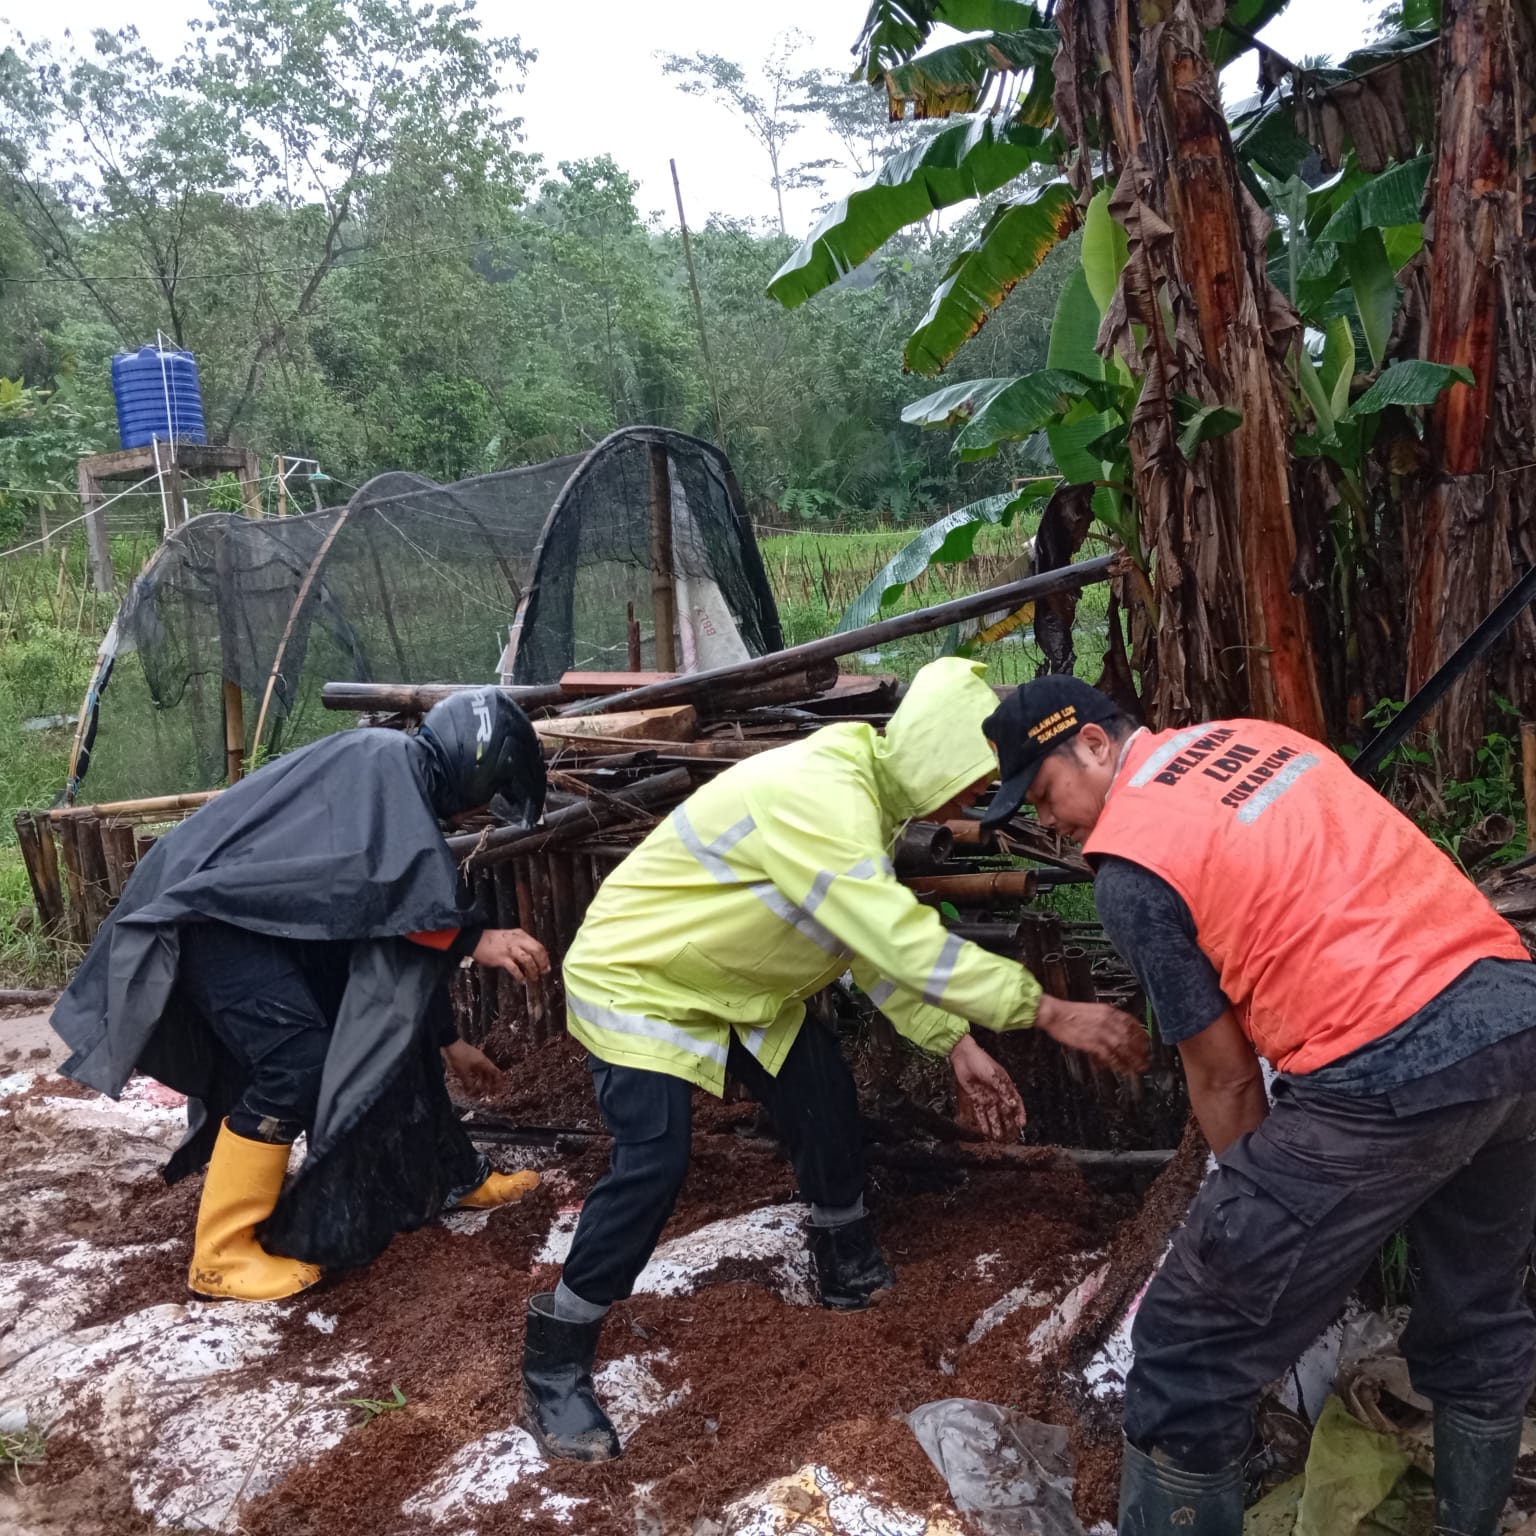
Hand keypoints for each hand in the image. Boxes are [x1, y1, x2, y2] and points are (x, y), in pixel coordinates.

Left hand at [442, 1039, 505, 1098]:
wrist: (450, 1042)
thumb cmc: (458, 1056)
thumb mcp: (463, 1073)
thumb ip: (468, 1083)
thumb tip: (471, 1092)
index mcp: (483, 1063)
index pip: (495, 1072)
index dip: (498, 1080)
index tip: (499, 1087)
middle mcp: (482, 1059)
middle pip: (489, 1072)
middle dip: (489, 1082)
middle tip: (487, 1090)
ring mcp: (476, 1057)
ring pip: (482, 1069)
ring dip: (482, 1078)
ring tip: (478, 1086)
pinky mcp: (469, 1056)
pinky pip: (476, 1067)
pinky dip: (476, 1074)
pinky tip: (471, 1078)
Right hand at [472, 928, 549, 982]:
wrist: (475, 940)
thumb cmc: (494, 941)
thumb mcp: (511, 938)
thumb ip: (522, 945)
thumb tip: (535, 959)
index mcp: (521, 935)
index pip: (539, 946)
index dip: (545, 957)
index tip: (547, 966)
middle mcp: (518, 941)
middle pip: (537, 951)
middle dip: (542, 963)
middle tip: (543, 972)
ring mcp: (510, 949)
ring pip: (528, 960)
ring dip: (533, 971)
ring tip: (533, 978)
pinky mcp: (501, 958)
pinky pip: (515, 969)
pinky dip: (520, 976)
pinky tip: (522, 981)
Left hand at [949, 1033, 1027, 1140]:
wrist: (964, 1057)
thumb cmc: (982, 1062)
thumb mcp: (995, 1075)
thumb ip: (1003, 1090)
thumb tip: (1013, 1104)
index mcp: (1005, 1086)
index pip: (1016, 1102)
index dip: (1020, 1113)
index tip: (1022, 1124)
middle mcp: (997, 1094)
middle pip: (1005, 1112)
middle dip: (1008, 1124)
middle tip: (1010, 1136)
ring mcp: (986, 1097)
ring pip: (993, 1115)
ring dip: (995, 1126)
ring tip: (997, 1138)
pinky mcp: (976, 1099)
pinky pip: (980, 1113)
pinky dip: (983, 1122)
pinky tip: (985, 1131)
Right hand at [1035, 995, 1149, 1075]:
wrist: (1055, 1014)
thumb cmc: (1069, 1013)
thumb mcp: (1092, 1010)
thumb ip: (1106, 1018)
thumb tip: (1115, 1028)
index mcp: (1108, 1011)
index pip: (1131, 1022)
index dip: (1141, 1034)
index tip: (1145, 1042)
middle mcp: (1108, 1021)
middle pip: (1131, 1036)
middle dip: (1141, 1049)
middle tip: (1146, 1058)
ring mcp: (1101, 1032)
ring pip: (1123, 1047)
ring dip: (1133, 1058)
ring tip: (1139, 1067)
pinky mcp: (1093, 1043)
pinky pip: (1110, 1055)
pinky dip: (1118, 1063)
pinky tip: (1122, 1069)